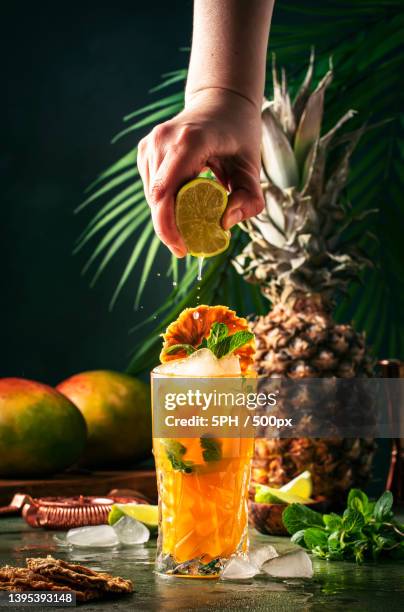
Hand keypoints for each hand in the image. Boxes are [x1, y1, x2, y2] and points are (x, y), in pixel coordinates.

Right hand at [137, 88, 263, 256]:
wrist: (221, 103)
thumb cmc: (239, 137)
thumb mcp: (253, 168)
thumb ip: (249, 200)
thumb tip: (223, 226)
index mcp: (190, 141)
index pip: (166, 190)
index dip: (167, 225)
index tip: (182, 249)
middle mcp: (164, 139)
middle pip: (156, 198)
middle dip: (168, 227)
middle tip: (186, 246)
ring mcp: (151, 142)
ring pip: (151, 195)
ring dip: (166, 215)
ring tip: (188, 221)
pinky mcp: (145, 148)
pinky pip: (150, 186)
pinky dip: (163, 201)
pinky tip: (182, 200)